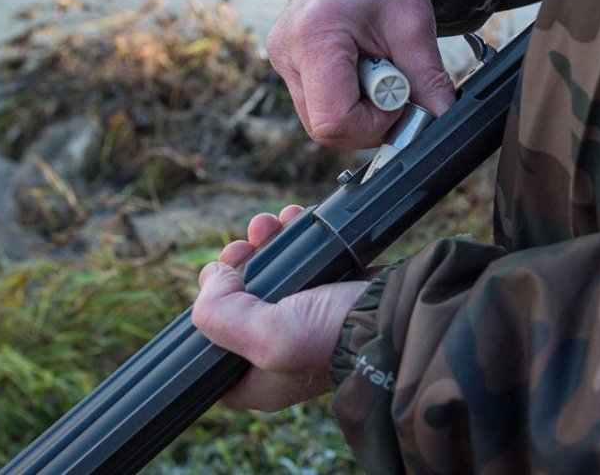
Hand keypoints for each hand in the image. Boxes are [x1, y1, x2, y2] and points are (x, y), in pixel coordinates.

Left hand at [192, 205, 368, 410]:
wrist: (395, 314)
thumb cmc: (334, 336)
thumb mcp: (267, 337)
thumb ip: (221, 315)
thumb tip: (214, 279)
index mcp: (257, 378)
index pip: (210, 352)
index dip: (204, 315)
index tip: (215, 283)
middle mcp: (277, 350)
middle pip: (236, 303)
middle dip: (237, 266)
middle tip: (242, 247)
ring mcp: (303, 320)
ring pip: (267, 276)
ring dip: (263, 243)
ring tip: (269, 224)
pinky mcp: (325, 292)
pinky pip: (297, 262)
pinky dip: (291, 238)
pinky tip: (292, 220)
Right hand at [267, 0, 455, 147]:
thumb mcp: (414, 27)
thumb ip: (428, 80)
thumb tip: (439, 122)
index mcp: (314, 37)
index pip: (334, 120)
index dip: (374, 123)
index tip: (399, 98)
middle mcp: (287, 53)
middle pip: (325, 128)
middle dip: (369, 120)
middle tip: (394, 85)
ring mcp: (282, 61)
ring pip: (321, 122)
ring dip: (359, 111)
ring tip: (379, 72)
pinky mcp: (287, 65)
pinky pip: (318, 105)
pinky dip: (348, 100)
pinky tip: (362, 71)